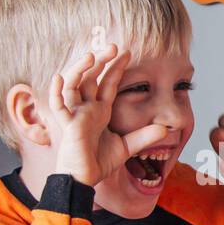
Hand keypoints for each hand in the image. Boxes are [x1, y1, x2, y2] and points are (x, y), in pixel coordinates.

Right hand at [49, 44, 169, 185]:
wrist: (84, 179)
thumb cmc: (99, 162)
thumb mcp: (126, 147)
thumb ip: (144, 137)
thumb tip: (166, 130)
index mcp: (100, 111)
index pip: (108, 83)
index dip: (116, 68)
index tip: (126, 52)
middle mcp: (87, 109)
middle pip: (91, 78)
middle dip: (101, 61)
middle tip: (113, 45)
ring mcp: (75, 115)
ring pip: (74, 85)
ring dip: (80, 69)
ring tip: (91, 55)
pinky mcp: (67, 125)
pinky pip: (58, 106)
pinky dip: (57, 92)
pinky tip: (59, 77)